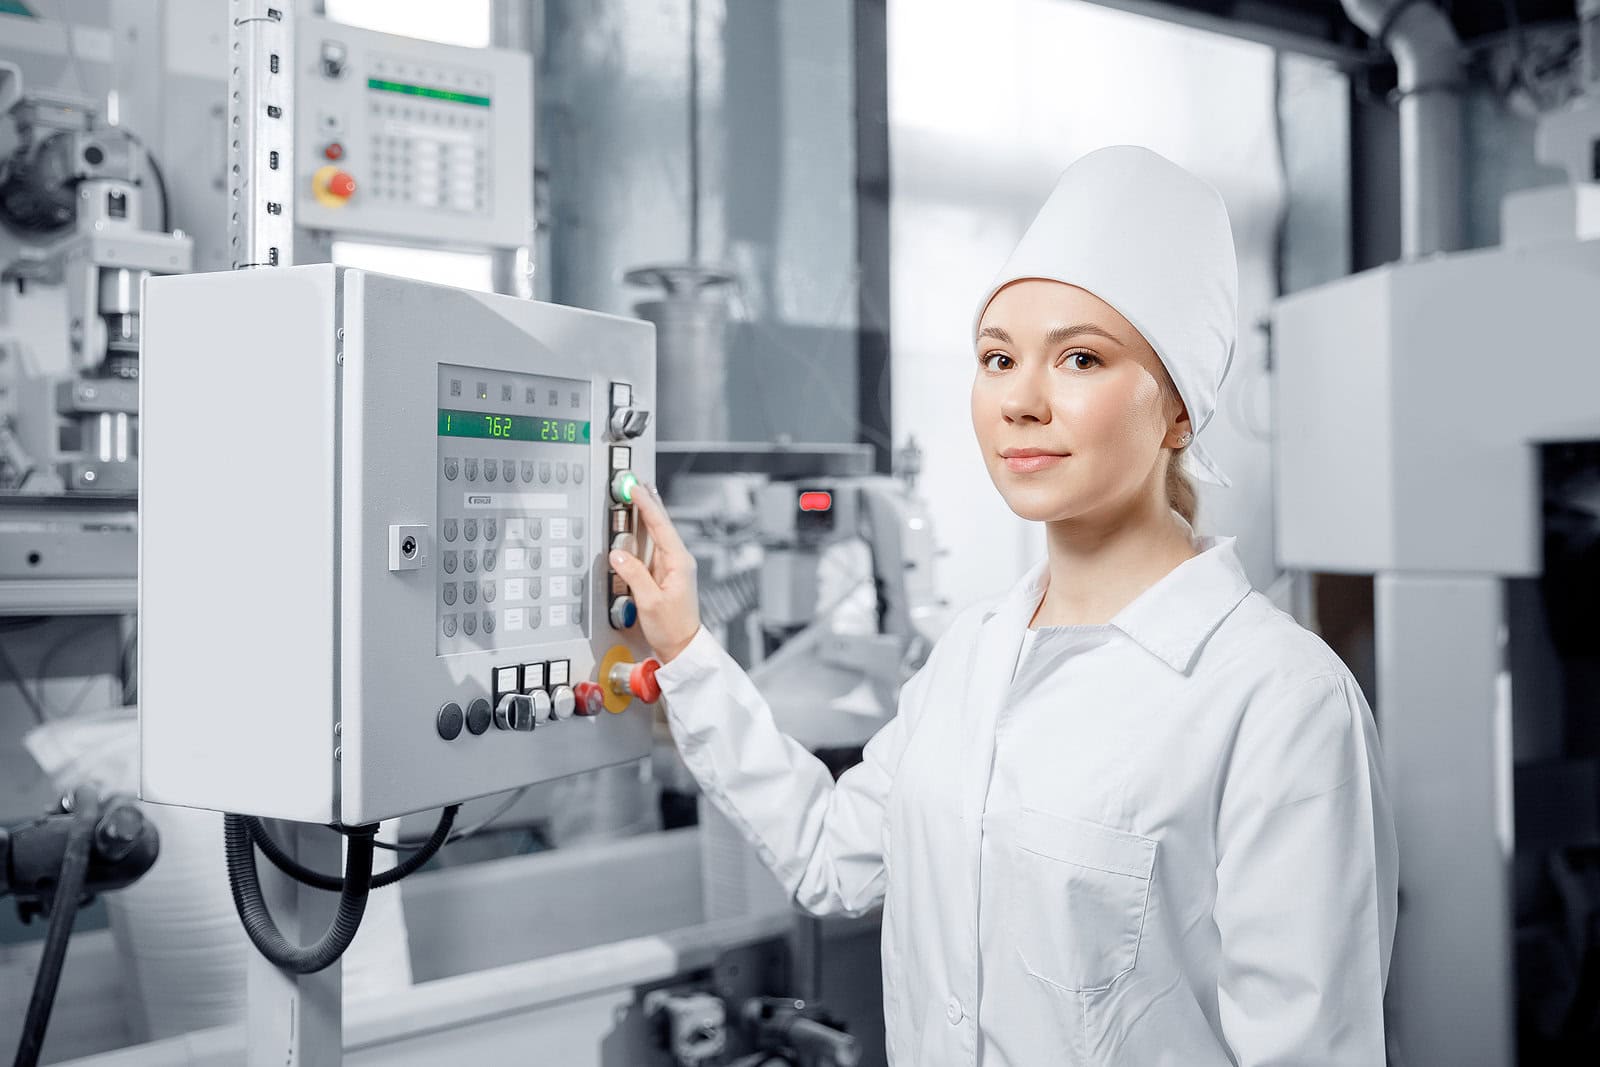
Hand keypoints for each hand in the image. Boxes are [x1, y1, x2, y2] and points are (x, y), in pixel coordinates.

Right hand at [608, 484, 701, 662]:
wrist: (682, 647)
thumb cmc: (672, 628)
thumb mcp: (648, 601)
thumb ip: (633, 574)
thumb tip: (618, 554)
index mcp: (678, 562)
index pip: (660, 526)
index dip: (646, 505)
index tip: (635, 488)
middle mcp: (678, 561)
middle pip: (661, 525)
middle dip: (648, 502)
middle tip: (637, 482)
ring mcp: (672, 567)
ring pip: (657, 534)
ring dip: (647, 514)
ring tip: (638, 495)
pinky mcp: (665, 575)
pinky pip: (653, 546)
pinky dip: (645, 532)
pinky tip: (640, 525)